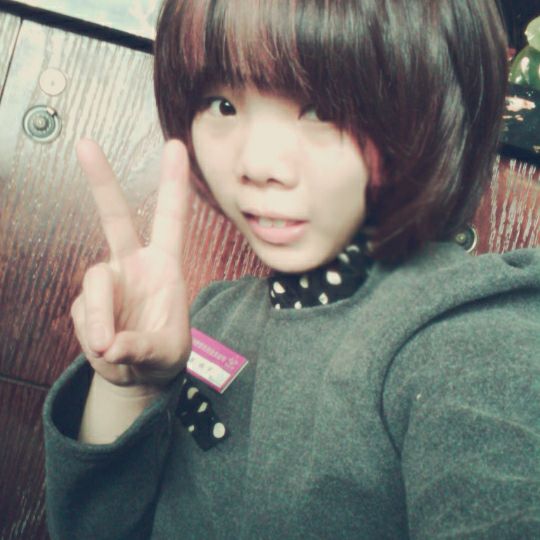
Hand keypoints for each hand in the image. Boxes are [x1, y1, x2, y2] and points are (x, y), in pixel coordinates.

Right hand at [71, 139, 190, 388]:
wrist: (139, 375)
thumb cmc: (164, 355)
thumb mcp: (167, 354)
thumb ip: (143, 347)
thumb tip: (110, 343)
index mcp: (165, 266)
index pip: (170, 219)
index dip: (173, 184)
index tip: (176, 145)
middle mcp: (133, 265)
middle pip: (115, 218)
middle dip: (101, 182)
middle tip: (85, 143)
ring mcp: (108, 282)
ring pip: (95, 282)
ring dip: (99, 316)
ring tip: (108, 346)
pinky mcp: (85, 303)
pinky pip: (83, 314)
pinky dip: (92, 333)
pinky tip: (106, 348)